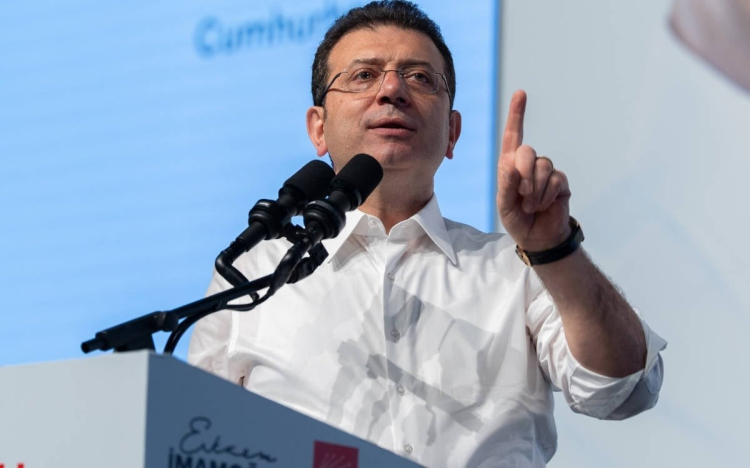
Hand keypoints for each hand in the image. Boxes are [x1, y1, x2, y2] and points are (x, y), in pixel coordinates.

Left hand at [497, 90, 571, 251]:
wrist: (537, 237)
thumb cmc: (517, 219)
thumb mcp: (504, 203)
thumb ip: (506, 183)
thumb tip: (514, 164)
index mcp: (511, 165)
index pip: (513, 136)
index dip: (517, 114)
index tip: (521, 93)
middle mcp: (529, 164)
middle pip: (527, 151)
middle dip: (523, 172)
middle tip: (523, 194)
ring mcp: (547, 172)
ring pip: (542, 166)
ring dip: (535, 189)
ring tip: (531, 205)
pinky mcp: (560, 182)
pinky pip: (555, 180)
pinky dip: (546, 195)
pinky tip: (543, 206)